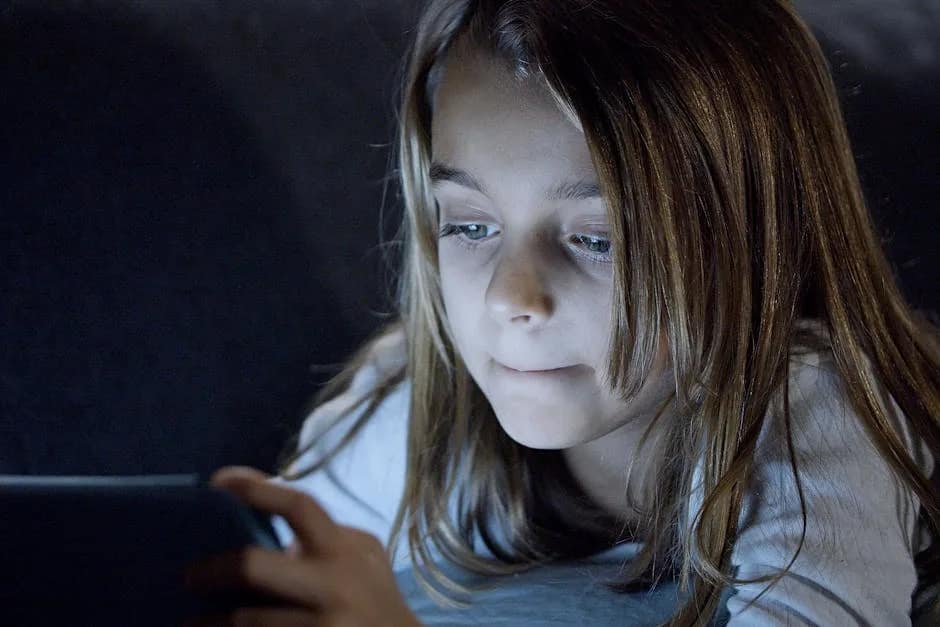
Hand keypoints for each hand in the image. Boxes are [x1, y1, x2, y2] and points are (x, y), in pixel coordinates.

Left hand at [183, 465, 421, 626]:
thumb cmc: (374, 594)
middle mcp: (334, 584)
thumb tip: (263, 512)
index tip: (217, 481)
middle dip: (213, 570)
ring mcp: (324, 625)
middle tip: (189, 575)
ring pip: (247, 620)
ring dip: (212, 621)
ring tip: (194, 621)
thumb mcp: (361, 554)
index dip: (257, 489)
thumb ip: (323, 535)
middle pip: (253, 567)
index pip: (299, 506)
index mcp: (345, 549)